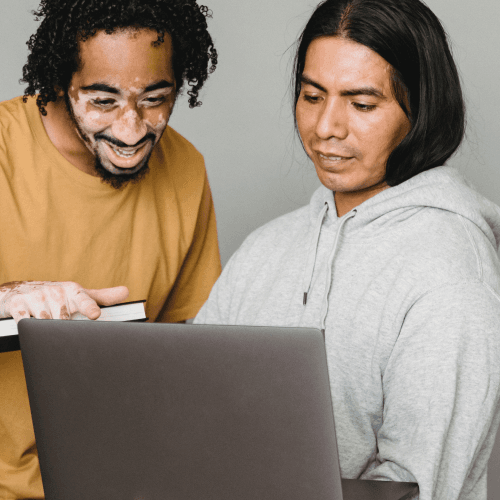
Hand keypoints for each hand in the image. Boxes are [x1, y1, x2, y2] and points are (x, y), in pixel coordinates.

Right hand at [0, 281, 128, 322]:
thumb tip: (126, 292)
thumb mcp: (80, 294)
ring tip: (48, 331)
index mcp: (73, 290)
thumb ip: (103, 297)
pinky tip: (31, 327)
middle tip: (65, 333)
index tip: (95, 315)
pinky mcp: (18, 305)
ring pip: (45, 324)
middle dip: (65, 329)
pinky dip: (28, 328)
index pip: (84, 300)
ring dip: (47, 331)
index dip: (90, 307)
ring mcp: (36, 297)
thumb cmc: (58, 296)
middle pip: (64, 320)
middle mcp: (56, 291)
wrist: (21, 291)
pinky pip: (25, 322)